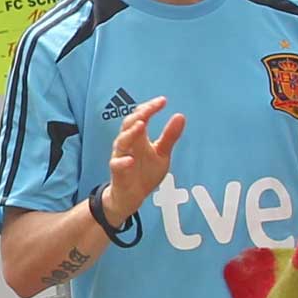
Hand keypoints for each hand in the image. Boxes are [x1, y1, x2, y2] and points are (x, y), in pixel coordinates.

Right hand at [104, 96, 184, 226]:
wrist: (132, 196)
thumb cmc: (145, 171)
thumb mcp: (162, 153)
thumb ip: (170, 136)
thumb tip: (180, 116)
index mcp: (139, 137)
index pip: (141, 116)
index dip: (150, 107)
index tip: (163, 100)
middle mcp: (128, 144)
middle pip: (129, 124)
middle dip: (139, 115)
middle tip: (150, 109)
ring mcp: (121, 157)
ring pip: (121, 141)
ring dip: (130, 133)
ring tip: (141, 125)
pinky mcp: (118, 173)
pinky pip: (117, 165)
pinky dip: (123, 161)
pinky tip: (130, 160)